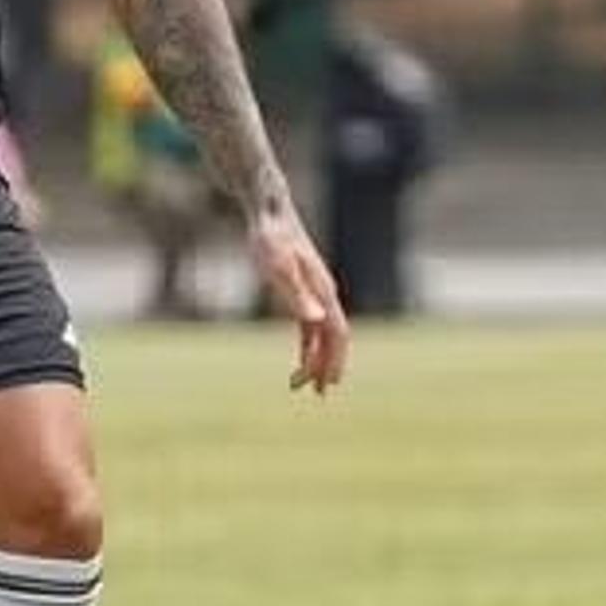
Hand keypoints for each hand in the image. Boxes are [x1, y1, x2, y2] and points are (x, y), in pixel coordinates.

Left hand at [246, 208, 349, 394]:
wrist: (268, 210)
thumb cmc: (270, 238)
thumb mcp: (278, 268)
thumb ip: (296, 294)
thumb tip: (315, 320)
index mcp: (323, 291)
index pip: (337, 334)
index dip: (334, 359)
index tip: (326, 384)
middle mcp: (324, 293)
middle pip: (334, 338)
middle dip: (328, 366)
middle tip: (319, 394)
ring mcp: (314, 291)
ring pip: (322, 334)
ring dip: (318, 359)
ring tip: (307, 385)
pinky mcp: (301, 288)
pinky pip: (310, 325)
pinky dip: (308, 345)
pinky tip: (301, 359)